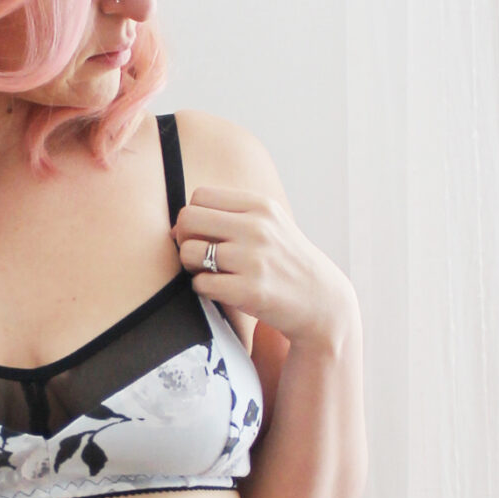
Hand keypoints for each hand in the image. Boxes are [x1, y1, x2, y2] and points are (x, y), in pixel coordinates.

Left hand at [173, 187, 357, 350]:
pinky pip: (200, 284)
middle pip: (188, 218)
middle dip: (185, 238)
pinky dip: (203, 288)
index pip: (201, 196)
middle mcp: (257, 228)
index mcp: (261, 206)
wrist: (321, 301)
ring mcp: (253, 259)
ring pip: (189, 251)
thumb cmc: (285, 261)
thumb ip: (230, 216)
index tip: (203, 234)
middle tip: (199, 253)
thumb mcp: (270, 224)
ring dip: (191, 266)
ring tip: (210, 272)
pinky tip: (221, 289)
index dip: (194, 216)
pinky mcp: (249, 291)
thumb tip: (177, 226)